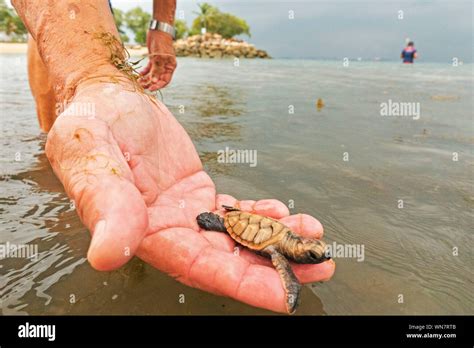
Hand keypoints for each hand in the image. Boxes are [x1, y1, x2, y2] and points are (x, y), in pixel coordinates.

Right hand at [46, 82, 334, 312]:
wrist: (108, 97)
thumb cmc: (91, 120)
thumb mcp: (89, 151)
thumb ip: (103, 202)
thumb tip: (107, 255)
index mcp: (140, 230)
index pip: (197, 266)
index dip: (241, 283)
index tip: (284, 295)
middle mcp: (167, 229)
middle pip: (227, 259)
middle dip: (274, 266)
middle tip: (319, 267)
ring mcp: (186, 213)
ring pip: (236, 236)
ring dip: (276, 240)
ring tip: (314, 236)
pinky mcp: (199, 193)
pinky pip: (235, 211)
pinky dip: (261, 215)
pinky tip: (285, 214)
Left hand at [139, 30, 176, 90]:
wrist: (158, 31)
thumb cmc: (161, 43)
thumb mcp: (159, 57)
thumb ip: (157, 70)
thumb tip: (154, 82)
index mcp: (170, 67)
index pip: (165, 81)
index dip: (158, 86)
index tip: (150, 89)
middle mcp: (166, 66)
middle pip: (158, 79)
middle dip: (150, 83)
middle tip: (142, 86)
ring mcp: (159, 63)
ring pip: (153, 74)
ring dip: (146, 78)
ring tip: (139, 81)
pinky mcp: (153, 59)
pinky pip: (149, 68)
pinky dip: (145, 72)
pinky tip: (139, 74)